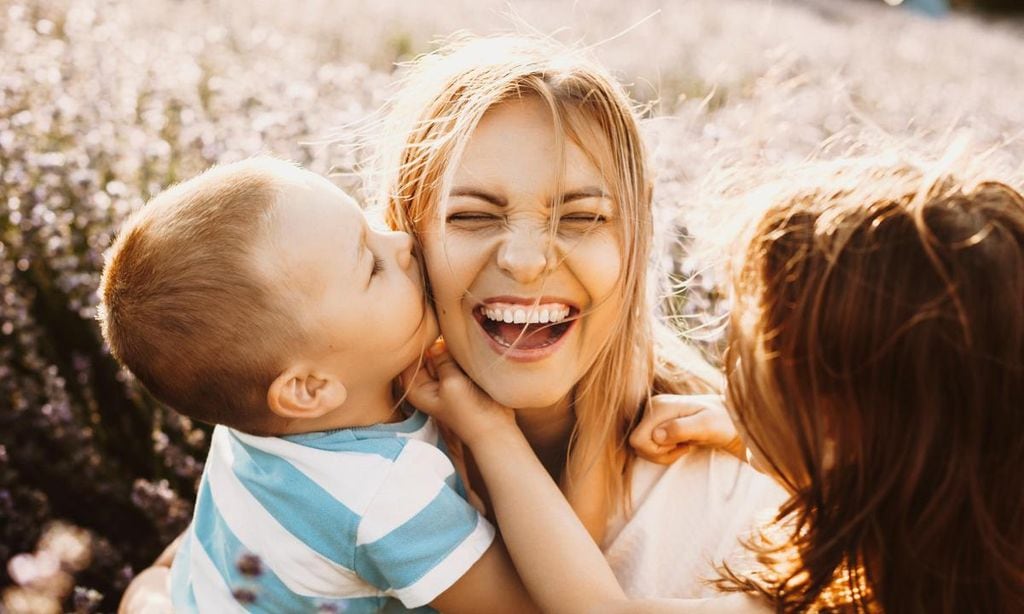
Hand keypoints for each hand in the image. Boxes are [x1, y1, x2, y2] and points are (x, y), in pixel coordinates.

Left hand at [401, 340, 516, 445]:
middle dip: (436, 347)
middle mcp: (426, 383)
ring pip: (442, 354)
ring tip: (462, 356)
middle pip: (425, 353)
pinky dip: (461, 356)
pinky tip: (470, 358)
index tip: (433, 338)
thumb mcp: (451, 383)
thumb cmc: (469, 412)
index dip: (418, 345)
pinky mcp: (459, 377)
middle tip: (451, 349)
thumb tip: (436, 342)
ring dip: (451, 351)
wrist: (494, 427)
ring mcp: (443, 379)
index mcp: (416, 387)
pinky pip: (456, 359)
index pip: (408, 357)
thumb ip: (441, 359)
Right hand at [629, 394, 744, 463]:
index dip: (655, 450)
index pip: (637, 439)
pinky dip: (663, 451)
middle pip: (637, 444)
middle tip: (682, 447)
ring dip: (662, 454)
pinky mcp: (657, 423)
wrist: (729, 418)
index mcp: (659, 407)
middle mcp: (652, 408)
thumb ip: (681, 429)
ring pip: (641, 447)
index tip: (678, 445)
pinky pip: (649, 445)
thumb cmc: (722, 421)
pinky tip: (680, 444)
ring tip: (683, 446)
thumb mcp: (705, 426)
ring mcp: (653, 415)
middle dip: (659, 453)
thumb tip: (656, 436)